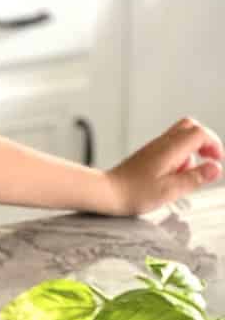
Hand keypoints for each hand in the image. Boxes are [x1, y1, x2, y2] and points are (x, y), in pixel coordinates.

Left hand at [104, 117, 223, 215]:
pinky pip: (170, 147)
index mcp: (170, 149)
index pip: (200, 133)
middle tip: (209, 161)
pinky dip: (179, 158)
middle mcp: (162, 144)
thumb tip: (215, 168)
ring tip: (185, 176)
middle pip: (190, 126)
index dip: (214, 144)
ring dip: (191, 152)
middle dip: (205, 141)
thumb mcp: (170, 190)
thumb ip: (195, 178)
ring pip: (180, 136)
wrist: (107, 192)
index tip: (217, 161)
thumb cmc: (133, 193)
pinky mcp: (148, 154)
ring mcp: (154, 147)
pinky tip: (173, 176)